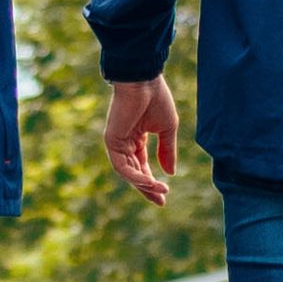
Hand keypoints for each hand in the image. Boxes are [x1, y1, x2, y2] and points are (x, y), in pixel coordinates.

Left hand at [103, 74, 183, 205]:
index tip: (165, 194)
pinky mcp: (111, 140)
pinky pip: (122, 166)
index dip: (152, 181)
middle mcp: (124, 143)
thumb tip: (171, 173)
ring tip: (160, 191)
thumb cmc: (156, 99)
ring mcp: (116, 142)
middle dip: (147, 188)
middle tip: (161, 201)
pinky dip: (135, 176)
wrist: (144, 80)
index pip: (142, 166)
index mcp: (136, 139)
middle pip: (134, 173)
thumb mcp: (167, 129)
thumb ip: (167, 151)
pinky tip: (149, 182)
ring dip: (144, 184)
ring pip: (128, 172)